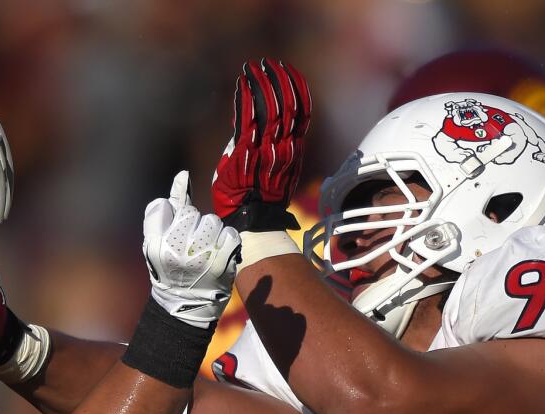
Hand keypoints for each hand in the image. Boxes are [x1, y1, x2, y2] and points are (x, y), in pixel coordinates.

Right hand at [142, 171, 240, 329]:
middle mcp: (176, 250)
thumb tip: (183, 175)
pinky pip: (231, 235)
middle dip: (193, 224)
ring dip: (212, 232)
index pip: (164, 205)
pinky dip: (227, 241)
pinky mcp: (223, 263)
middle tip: (191, 243)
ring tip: (206, 247)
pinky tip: (220, 251)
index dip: (172, 217)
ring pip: (212, 221)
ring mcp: (201, 257)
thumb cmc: (171, 267)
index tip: (175, 234)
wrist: (187, 305)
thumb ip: (168, 208)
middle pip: (191, 213)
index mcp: (155, 244)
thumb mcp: (158, 241)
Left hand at [212, 58, 311, 231]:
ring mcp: (267, 147)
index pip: (302, 111)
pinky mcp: (247, 150)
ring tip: (254, 67)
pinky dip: (246, 99)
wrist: (252, 218)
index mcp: (295, 149)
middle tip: (269, 63)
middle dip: (279, 79)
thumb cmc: (261, 198)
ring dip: (261, 83)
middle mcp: (285, 145)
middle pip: (288, 104)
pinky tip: (242, 85)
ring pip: (270, 107)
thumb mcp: (276, 170)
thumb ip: (274, 149)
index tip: (291, 72)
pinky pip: (248, 118)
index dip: (298, 89)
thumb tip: (263, 131)